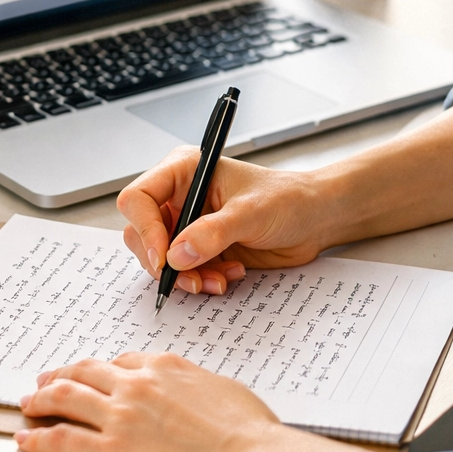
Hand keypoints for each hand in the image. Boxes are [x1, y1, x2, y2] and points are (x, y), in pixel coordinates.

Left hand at [16, 353, 401, 451]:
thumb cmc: (248, 435)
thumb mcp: (224, 391)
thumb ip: (198, 386)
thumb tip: (196, 392)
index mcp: (166, 368)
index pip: (122, 361)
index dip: (101, 368)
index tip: (93, 373)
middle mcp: (137, 385)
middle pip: (86, 372)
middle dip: (62, 374)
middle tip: (47, 379)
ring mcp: (119, 416)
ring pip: (65, 398)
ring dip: (41, 399)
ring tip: (29, 403)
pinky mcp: (108, 451)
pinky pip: (61, 439)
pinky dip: (38, 438)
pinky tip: (27, 439)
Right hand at [117, 146, 335, 294]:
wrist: (313, 220)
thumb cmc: (287, 199)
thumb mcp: (250, 213)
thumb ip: (212, 233)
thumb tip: (176, 254)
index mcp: (183, 171)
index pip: (139, 198)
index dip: (144, 228)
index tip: (163, 258)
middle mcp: (179, 197)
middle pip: (141, 232)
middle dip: (163, 261)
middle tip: (189, 279)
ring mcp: (188, 224)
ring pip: (160, 258)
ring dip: (185, 276)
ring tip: (217, 279)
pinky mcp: (200, 248)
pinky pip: (183, 271)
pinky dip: (201, 279)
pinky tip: (229, 273)